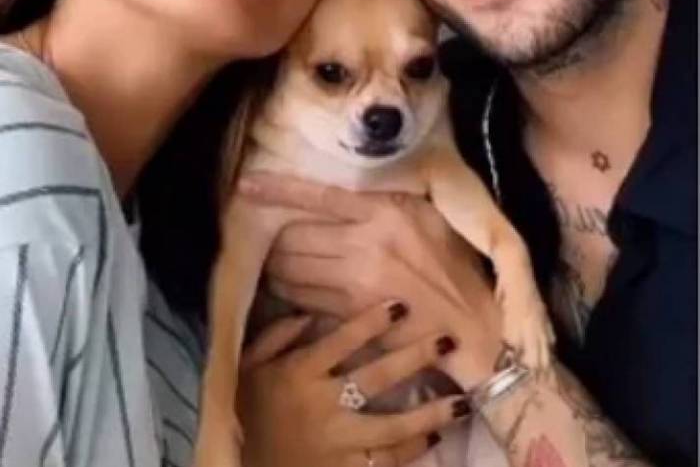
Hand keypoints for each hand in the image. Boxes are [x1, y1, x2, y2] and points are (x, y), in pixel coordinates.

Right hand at [237, 300, 469, 466]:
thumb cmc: (245, 414)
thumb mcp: (247, 367)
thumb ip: (276, 336)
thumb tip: (310, 314)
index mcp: (299, 374)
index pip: (341, 341)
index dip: (372, 322)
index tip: (401, 305)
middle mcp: (322, 407)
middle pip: (376, 378)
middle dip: (415, 357)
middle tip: (447, 340)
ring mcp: (336, 445)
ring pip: (392, 428)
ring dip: (429, 414)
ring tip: (462, 401)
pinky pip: (384, 464)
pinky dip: (412, 452)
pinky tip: (434, 438)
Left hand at [239, 173, 503, 387]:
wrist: (473, 329)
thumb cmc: (454, 267)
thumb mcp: (426, 218)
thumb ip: (385, 204)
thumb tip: (341, 194)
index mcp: (386, 213)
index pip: (320, 197)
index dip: (278, 190)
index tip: (246, 184)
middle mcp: (366, 246)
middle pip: (295, 236)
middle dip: (275, 236)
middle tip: (271, 234)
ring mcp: (355, 285)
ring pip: (291, 270)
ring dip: (275, 266)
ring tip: (276, 261)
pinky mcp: (350, 318)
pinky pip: (301, 301)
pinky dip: (288, 293)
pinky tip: (289, 288)